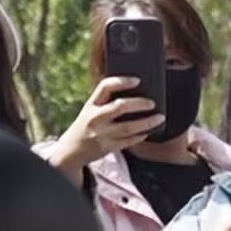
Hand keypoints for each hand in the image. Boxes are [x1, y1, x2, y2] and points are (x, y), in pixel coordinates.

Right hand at [47, 77, 165, 182]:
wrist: (71, 150)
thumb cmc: (86, 125)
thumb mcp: (89, 109)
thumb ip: (105, 101)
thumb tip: (133, 92)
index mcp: (91, 104)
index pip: (105, 87)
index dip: (122, 81)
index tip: (137, 80)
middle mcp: (95, 118)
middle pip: (120, 107)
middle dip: (139, 104)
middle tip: (152, 103)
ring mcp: (101, 134)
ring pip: (128, 127)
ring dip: (147, 122)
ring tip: (159, 118)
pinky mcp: (107, 148)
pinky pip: (128, 141)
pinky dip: (140, 136)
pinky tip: (148, 132)